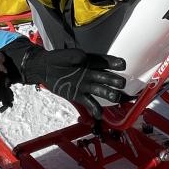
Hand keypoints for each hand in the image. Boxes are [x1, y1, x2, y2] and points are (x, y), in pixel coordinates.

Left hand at [0, 38, 126, 118]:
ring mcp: (87, 85)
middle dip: (115, 80)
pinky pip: (90, 103)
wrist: (45, 68)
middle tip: (120, 83)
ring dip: (110, 94)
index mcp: (91, 61)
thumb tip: (83, 59)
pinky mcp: (79, 95)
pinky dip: (95, 109)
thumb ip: (75, 56)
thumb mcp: (66, 54)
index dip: (114, 63)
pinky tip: (99, 114)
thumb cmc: (58, 59)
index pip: (106, 61)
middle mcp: (92, 73)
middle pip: (107, 77)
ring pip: (101, 90)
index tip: (122, 64)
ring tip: (116, 97)